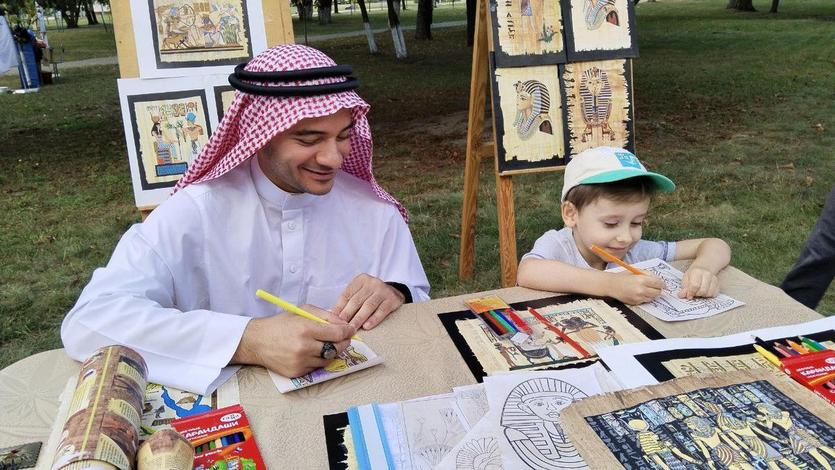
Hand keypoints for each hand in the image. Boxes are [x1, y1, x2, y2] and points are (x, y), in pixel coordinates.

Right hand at [231, 305, 355, 377]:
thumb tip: (344, 324)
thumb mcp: (302, 311)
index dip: (348, 332)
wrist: (256, 341)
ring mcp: (300, 362)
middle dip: (343, 343)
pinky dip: (317, 360)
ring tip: (323, 344)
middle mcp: (304, 347)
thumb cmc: (280, 324)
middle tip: (343, 339)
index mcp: (306, 329)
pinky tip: (310, 352)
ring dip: (330, 352)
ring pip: (327, 359)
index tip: (350, 330)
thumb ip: (325, 315)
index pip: (337, 333)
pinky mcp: (297, 372)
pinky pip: (316, 368)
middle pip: (336, 348)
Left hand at [333, 274, 404, 329]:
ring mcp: (382, 290)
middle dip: (347, 314)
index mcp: (360, 280)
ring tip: (352, 328)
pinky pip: (381, 310)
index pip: (347, 294)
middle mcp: (371, 283)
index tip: (334, 319)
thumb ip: (348, 302)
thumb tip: (334, 316)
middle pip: (356, 300)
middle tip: (341, 326)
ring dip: (359, 318)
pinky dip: (373, 319)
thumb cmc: (372, 296)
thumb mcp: (360, 293)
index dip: (339, 307)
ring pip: (368, 306)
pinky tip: (367, 326)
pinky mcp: (392, 299)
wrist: (395, 293)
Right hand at [609, 272, 664, 304]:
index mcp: (642, 280)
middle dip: (657, 289)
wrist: (611, 285)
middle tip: (655, 287)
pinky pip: (645, 301)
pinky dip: (645, 297)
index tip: (663, 284)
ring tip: (646, 289)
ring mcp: (638, 297)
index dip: (662, 284)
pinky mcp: (635, 302)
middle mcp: (641, 289)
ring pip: (652, 297)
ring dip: (652, 294)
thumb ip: (648, 274)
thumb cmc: (623, 277)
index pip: (659, 283)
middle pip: (657, 292)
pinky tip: (639, 293)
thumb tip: (658, 279)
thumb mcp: (636, 271)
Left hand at [679, 266, 718, 298]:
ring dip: (703, 295)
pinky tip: (705, 291)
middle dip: (697, 294)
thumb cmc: (692, 275)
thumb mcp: (685, 279)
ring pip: (709, 293)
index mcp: (697, 271)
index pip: (695, 285)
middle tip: (694, 293)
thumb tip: (682, 295)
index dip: (691, 292)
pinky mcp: (718, 284)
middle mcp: (707, 274)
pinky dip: (709, 295)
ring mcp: (714, 279)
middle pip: (703, 290)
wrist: (703, 268)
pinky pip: (714, 294)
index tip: (689, 295)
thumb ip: (684, 288)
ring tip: (699, 291)